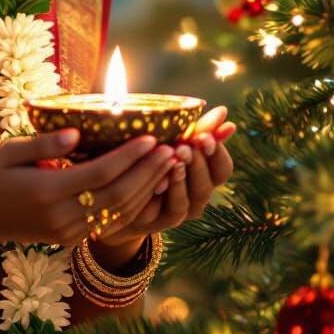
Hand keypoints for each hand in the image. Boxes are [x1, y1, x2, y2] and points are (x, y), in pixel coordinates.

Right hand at [0, 128, 176, 250]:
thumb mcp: (9, 151)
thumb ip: (44, 143)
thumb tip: (78, 133)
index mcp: (46, 192)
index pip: (100, 174)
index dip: (129, 157)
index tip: (152, 138)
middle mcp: (62, 216)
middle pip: (118, 196)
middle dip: (149, 173)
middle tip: (173, 148)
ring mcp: (69, 232)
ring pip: (120, 212)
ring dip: (149, 189)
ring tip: (169, 164)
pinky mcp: (72, 238)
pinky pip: (111, 221)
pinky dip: (135, 203)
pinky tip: (150, 184)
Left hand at [95, 106, 235, 244]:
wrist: (111, 193)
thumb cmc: (142, 159)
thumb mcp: (167, 141)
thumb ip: (194, 129)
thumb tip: (223, 111)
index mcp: (201, 174)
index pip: (222, 167)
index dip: (218, 152)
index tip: (206, 135)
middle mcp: (195, 195)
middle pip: (211, 182)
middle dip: (201, 161)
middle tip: (190, 144)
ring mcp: (180, 211)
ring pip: (195, 197)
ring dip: (187, 175)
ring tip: (178, 157)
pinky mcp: (160, 222)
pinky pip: (174, 211)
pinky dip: (171, 193)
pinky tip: (161, 178)